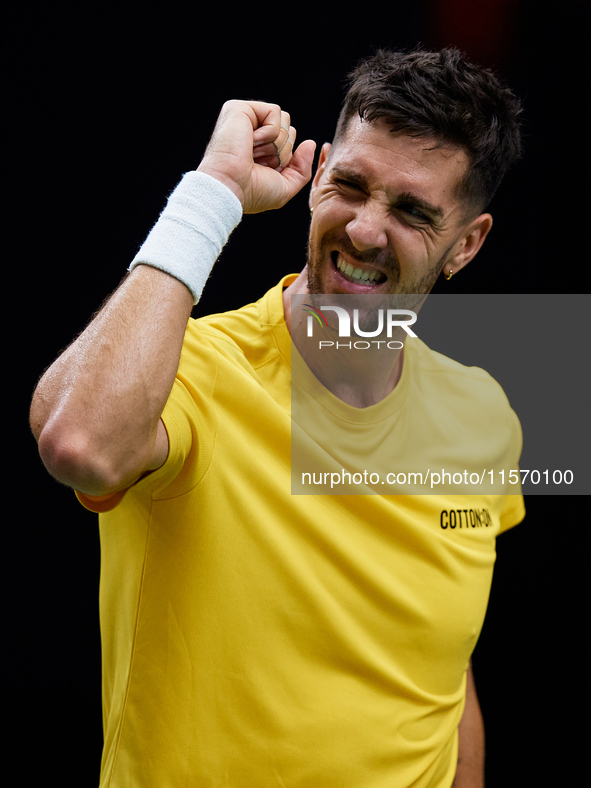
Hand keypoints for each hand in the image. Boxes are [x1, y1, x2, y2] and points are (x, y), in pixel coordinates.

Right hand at [197, 100, 315, 213]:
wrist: (229, 188)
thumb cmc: (252, 192)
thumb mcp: (285, 187)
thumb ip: (302, 168)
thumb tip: (310, 143)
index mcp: (260, 148)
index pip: (289, 141)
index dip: (285, 159)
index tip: (264, 171)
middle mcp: (252, 132)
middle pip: (289, 130)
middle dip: (281, 151)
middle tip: (258, 162)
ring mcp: (244, 119)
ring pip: (284, 119)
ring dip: (275, 142)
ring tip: (253, 152)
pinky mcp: (239, 109)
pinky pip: (274, 111)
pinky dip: (269, 131)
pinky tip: (250, 142)